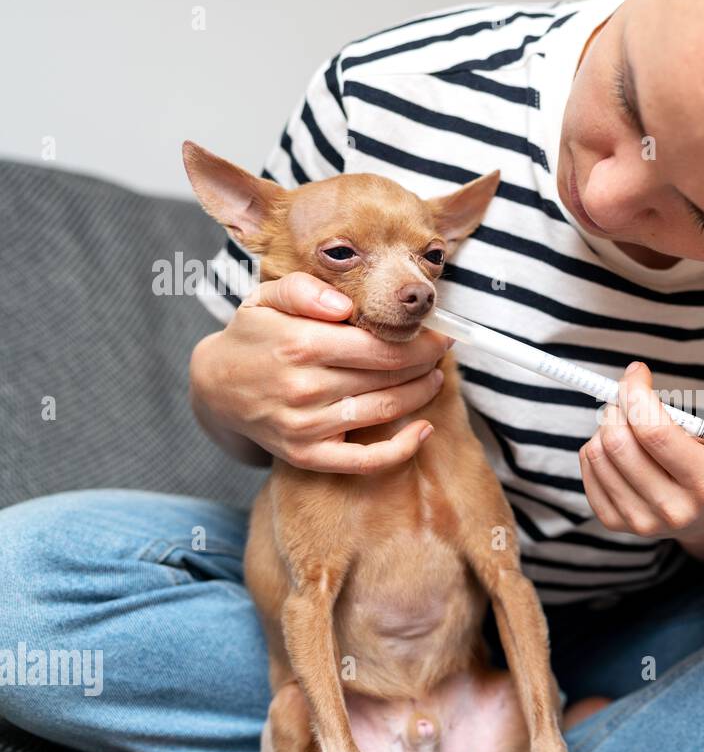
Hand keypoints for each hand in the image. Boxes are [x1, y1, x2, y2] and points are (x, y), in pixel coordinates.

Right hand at [189, 272, 452, 472]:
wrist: (214, 388)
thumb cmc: (252, 336)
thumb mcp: (265, 298)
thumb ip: (304, 290)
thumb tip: (345, 306)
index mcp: (300, 345)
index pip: (379, 344)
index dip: (418, 340)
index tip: (440, 333)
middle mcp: (305, 388)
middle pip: (388, 375)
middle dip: (424, 362)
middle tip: (441, 351)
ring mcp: (306, 426)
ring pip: (384, 411)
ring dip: (420, 394)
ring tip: (434, 378)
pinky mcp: (307, 455)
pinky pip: (365, 461)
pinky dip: (401, 449)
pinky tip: (423, 430)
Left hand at [578, 361, 703, 539]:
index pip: (654, 432)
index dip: (635, 393)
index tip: (636, 373)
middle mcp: (672, 509)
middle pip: (619, 442)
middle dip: (618, 407)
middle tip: (629, 398)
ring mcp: (639, 520)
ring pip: (598, 454)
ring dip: (606, 426)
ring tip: (627, 424)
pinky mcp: (614, 523)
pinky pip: (588, 470)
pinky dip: (596, 447)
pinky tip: (619, 447)